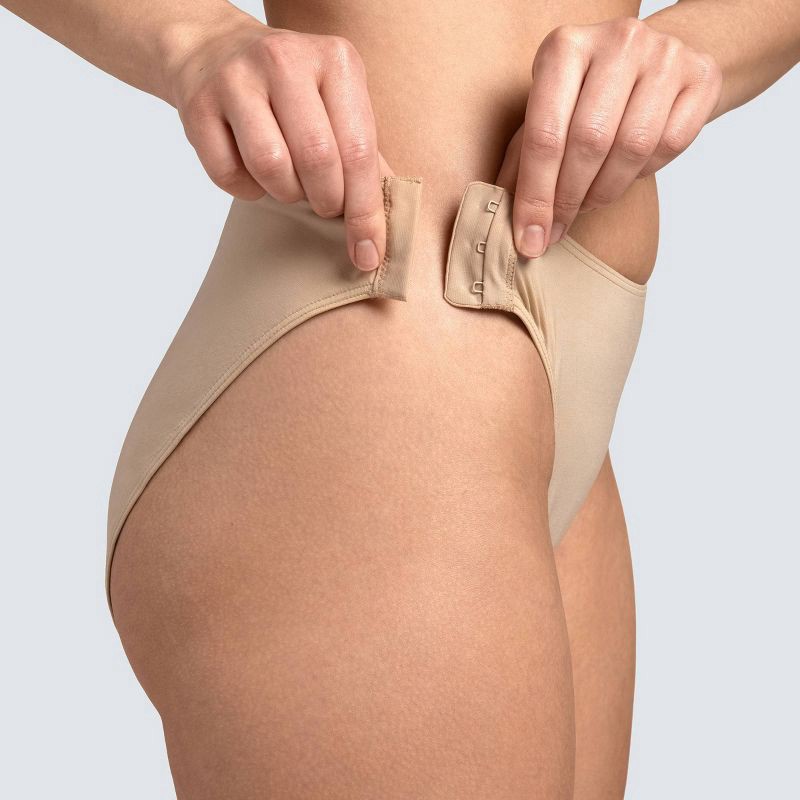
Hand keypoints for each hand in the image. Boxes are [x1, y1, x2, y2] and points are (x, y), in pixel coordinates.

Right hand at [167, 19, 392, 271]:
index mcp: (335, 60)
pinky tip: (253, 172)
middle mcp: (286, 60)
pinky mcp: (198, 106)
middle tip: (325, 204)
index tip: (368, 255)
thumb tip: (383, 229)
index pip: (359, 151)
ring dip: (285, 193)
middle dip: (327, 200)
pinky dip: (246, 190)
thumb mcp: (338, 104)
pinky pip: (228, 174)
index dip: (366, 212)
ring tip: (290, 182)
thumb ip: (366, 158)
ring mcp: (236, 79)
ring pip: (270, 166)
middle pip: (317, 158)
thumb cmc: (292, 92)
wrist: (213, 50)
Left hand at [496, 16, 722, 257]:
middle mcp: (616, 41)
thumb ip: (521, 161)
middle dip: (568, 200)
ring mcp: (665, 54)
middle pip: (589, 142)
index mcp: (564, 47)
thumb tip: (502, 218)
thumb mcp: (544, 117)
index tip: (530, 238)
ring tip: (587, 203)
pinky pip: (669, 144)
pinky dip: (645, 171)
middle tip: (556, 231)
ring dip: (604, 192)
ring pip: (632, 147)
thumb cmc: (585, 98)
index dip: (536, 195)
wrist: (653, 63)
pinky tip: (627, 172)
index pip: (545, 133)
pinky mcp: (701, 75)